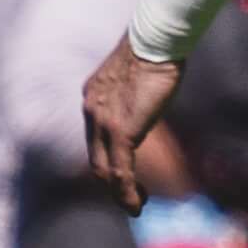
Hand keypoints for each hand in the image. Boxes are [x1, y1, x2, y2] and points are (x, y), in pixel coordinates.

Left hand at [82, 39, 182, 214]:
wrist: (154, 41)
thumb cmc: (156, 49)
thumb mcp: (139, 73)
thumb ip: (136, 90)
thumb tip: (151, 89)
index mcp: (94, 97)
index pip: (96, 138)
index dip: (110, 159)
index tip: (128, 170)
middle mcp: (91, 111)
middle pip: (96, 158)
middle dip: (113, 181)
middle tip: (133, 194)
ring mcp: (102, 123)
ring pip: (104, 170)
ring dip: (120, 192)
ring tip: (137, 206)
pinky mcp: (120, 131)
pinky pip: (120, 171)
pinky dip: (127, 193)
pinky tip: (138, 205)